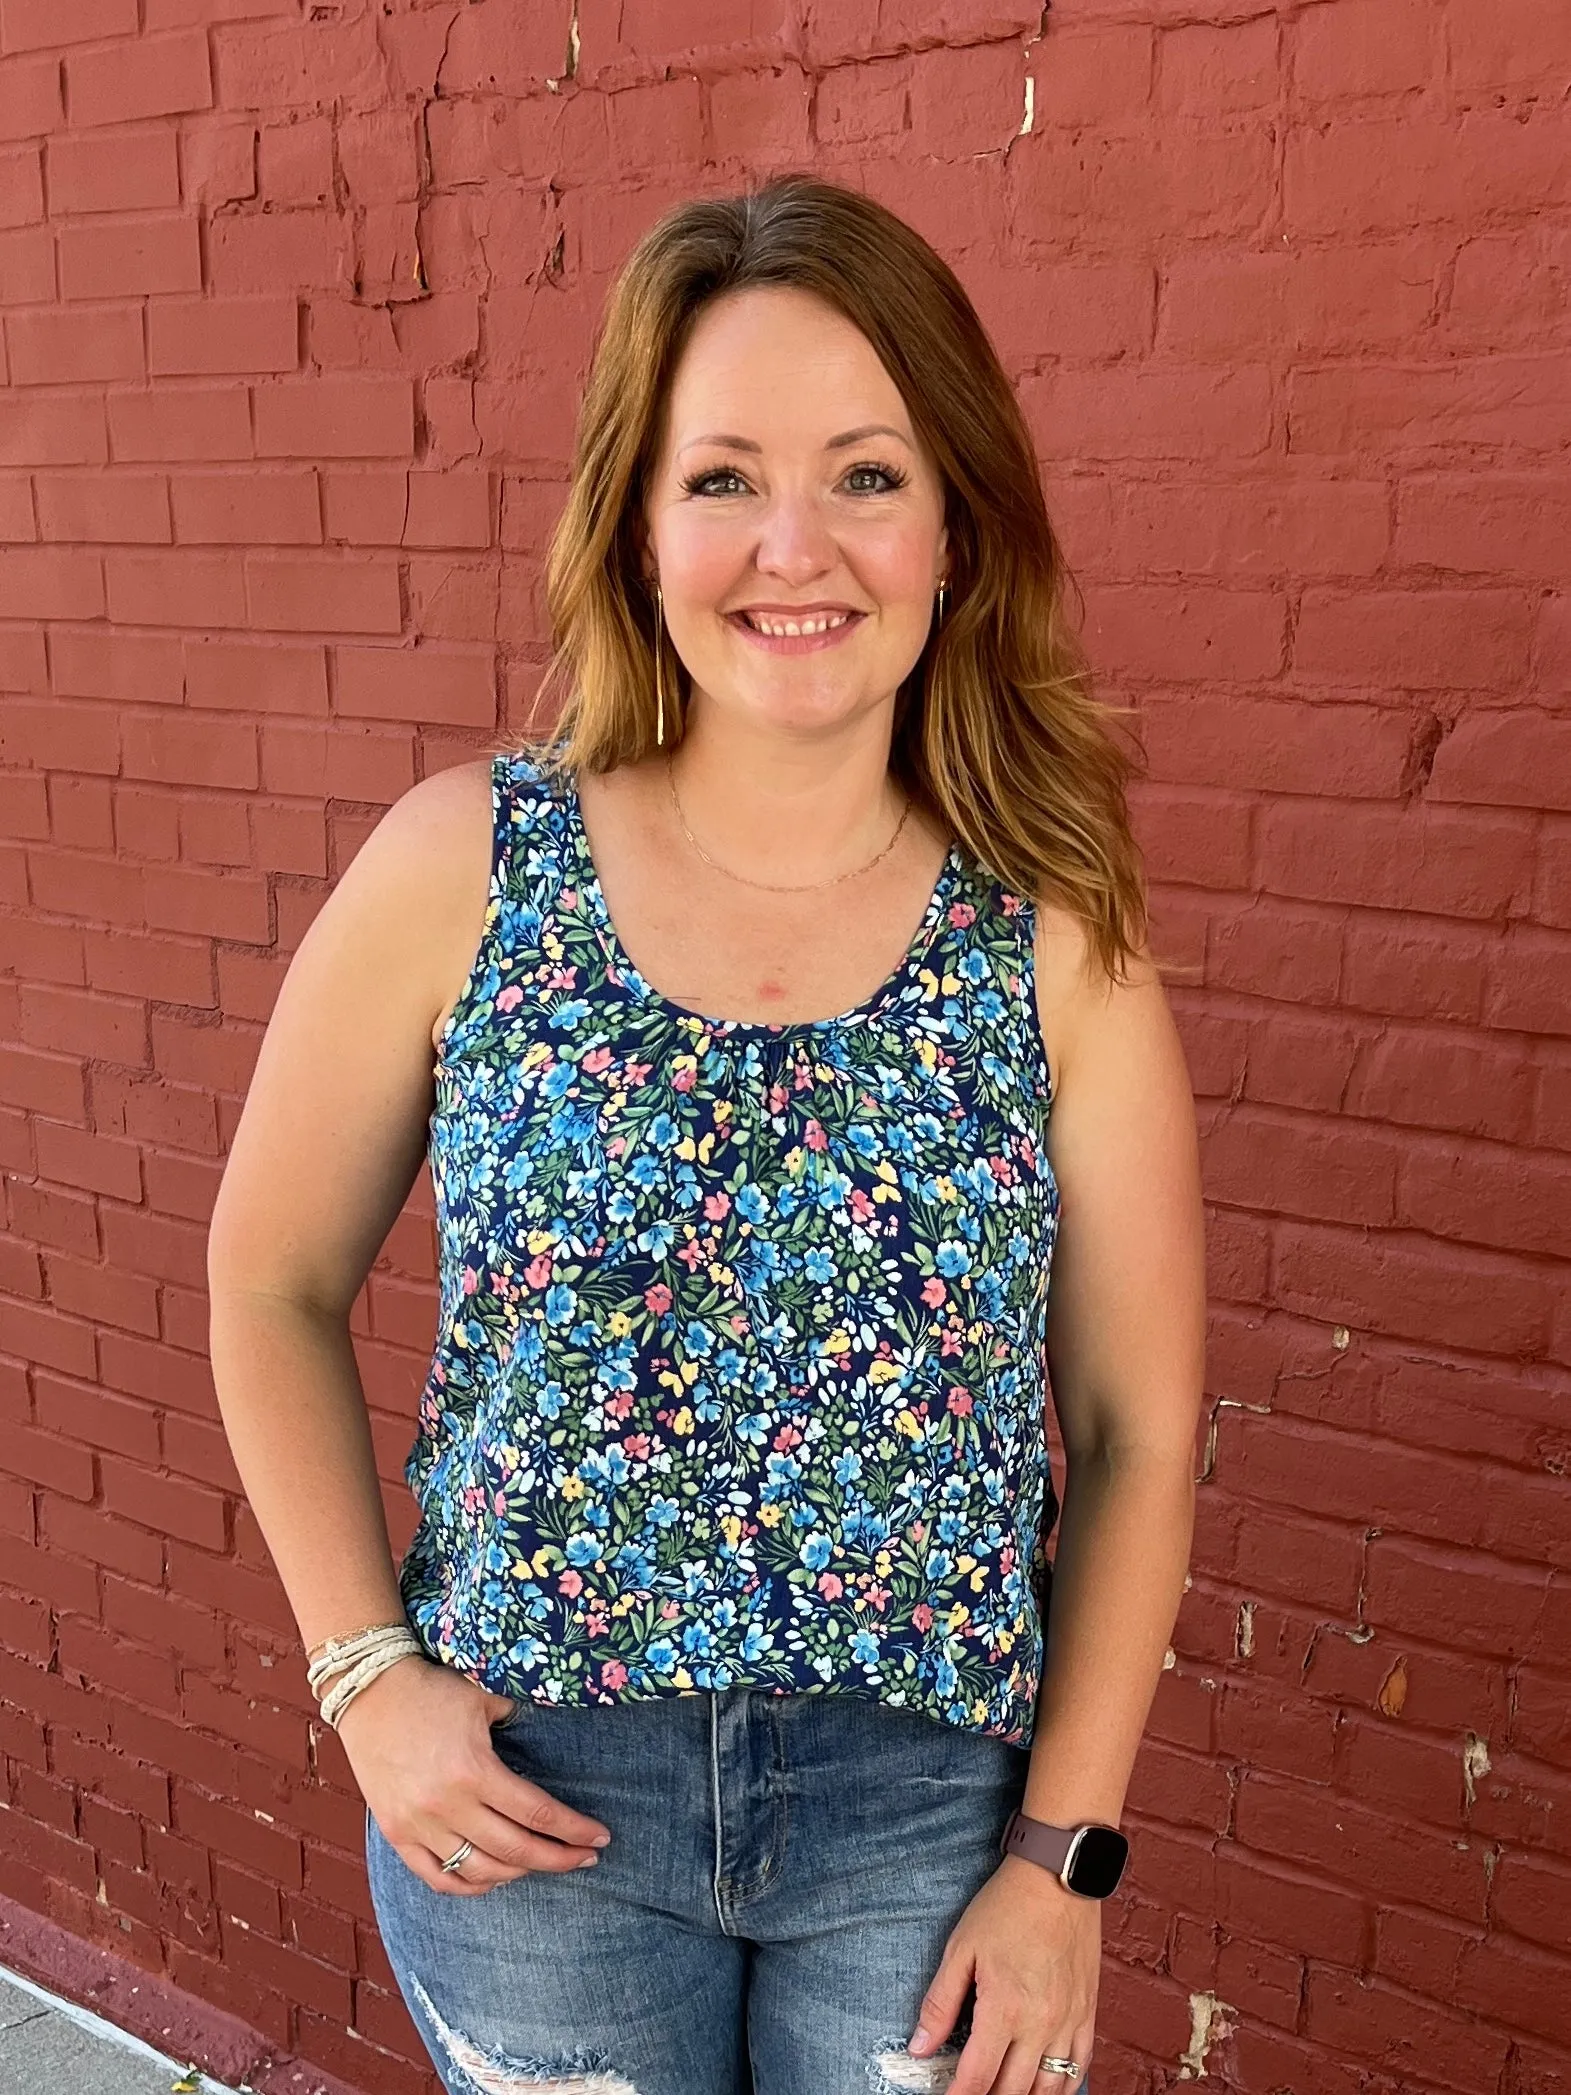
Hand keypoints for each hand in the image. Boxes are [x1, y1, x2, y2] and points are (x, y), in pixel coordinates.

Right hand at [337, 1656, 611, 1895]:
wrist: (369, 1692)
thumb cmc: (432, 1691)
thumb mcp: (484, 1697)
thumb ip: (522, 1720)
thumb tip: (559, 1732)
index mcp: (474, 1771)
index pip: (536, 1813)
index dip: (573, 1830)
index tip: (600, 1837)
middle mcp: (447, 1806)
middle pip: (515, 1850)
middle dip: (558, 1858)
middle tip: (587, 1858)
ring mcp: (418, 1825)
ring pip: (479, 1871)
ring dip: (518, 1873)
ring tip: (543, 1863)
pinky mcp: (397, 1834)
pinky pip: (437, 1877)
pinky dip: (469, 1885)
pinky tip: (494, 1879)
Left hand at [907, 1854, 1099, 2093]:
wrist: (1058, 1875)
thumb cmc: (1007, 1906)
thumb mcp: (961, 1948)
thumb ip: (940, 2004)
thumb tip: (919, 2048)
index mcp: (1005, 2009)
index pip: (977, 2078)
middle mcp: (1040, 2025)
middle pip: (1013, 2092)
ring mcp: (1069, 2022)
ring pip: (1050, 2089)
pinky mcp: (1087, 2012)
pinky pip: (1079, 2066)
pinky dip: (1062, 2085)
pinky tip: (1044, 2087)